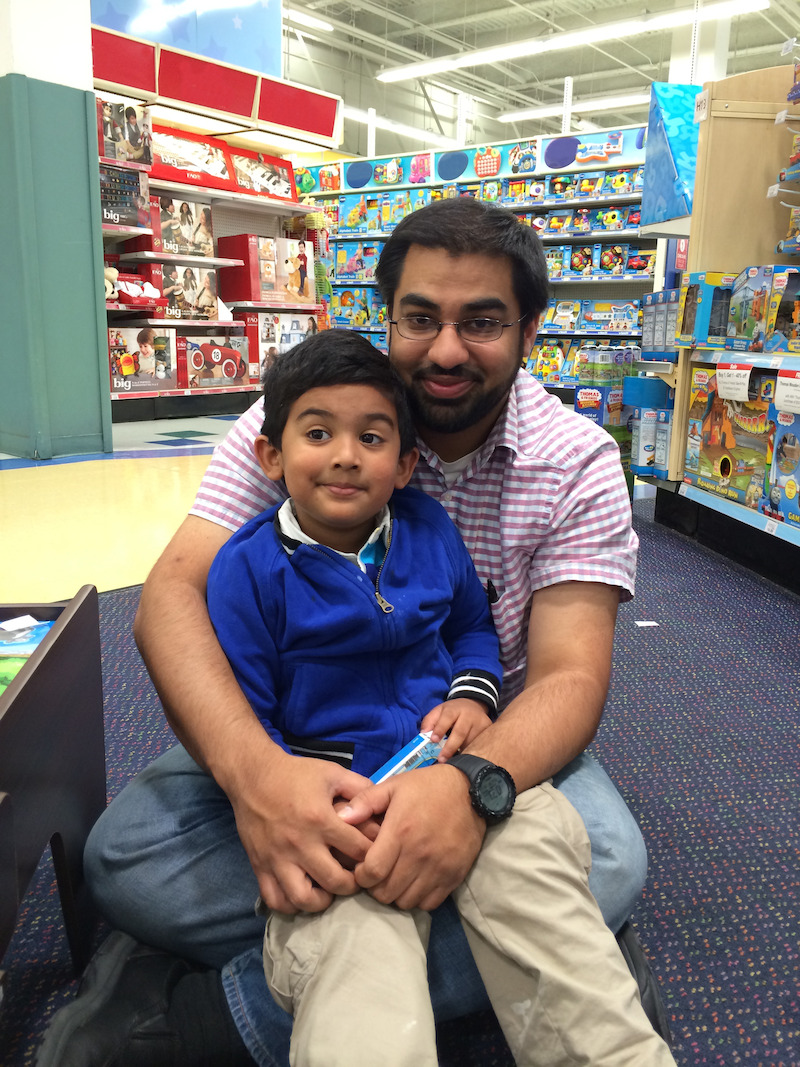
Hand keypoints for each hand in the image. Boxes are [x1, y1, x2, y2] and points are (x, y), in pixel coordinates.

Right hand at [227, 742, 375, 914]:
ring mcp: (278, 859)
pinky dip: (291, 905)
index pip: (358, 851)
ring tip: (329, 889)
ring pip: (304, 899)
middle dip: (353, 884)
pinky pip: (275, 900)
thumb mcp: (333, 773)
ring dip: (322, 901)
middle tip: (356, 878)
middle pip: (336, 882)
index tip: (375, 855)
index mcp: (320, 820)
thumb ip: (360, 788)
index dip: (373, 855)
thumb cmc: (296, 774)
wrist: (253, 776)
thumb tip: (382, 807)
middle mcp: (300, 844)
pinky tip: (302, 894)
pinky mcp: (260, 866)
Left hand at [339, 765, 485, 910]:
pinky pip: (429, 903)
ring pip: (406, 902)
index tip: (363, 867)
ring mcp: (438, 868)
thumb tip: (340, 817)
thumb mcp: (394, 785)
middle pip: (386, 893)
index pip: (372, 873)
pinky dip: (418, 898)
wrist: (472, 791)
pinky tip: (415, 881)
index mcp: (400, 831)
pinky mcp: (454, 876)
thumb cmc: (427, 787)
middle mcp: (419, 854)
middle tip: (378, 874)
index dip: (361, 876)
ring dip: (396, 894)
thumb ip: (365, 801)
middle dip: (375, 887)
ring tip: (395, 878)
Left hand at [420, 698, 492, 761]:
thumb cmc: (453, 711)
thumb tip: (423, 734)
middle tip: (442, 759)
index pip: (447, 717)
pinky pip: (481, 744)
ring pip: (472, 741)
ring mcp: (480, 722)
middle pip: (460, 732)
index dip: (440, 729)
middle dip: (450, 747)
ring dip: (462, 753)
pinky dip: (473, 753)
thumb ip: (430, 720)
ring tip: (454, 764)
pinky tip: (466, 761)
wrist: (474, 704)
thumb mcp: (439, 710)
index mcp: (454, 709)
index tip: (433, 740)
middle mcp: (469, 715)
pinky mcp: (488, 729)